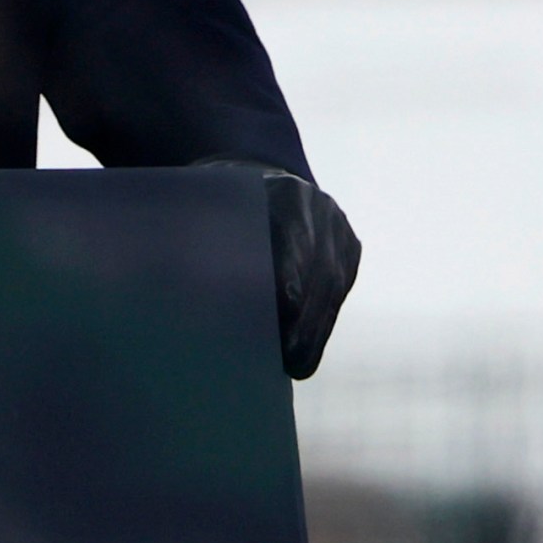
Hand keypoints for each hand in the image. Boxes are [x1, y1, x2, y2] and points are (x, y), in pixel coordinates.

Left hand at [204, 160, 361, 378]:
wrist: (258, 178)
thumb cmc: (221, 205)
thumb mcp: (208, 210)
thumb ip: (205, 240)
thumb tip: (194, 287)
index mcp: (281, 188)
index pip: (292, 231)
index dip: (291, 270)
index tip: (284, 309)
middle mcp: (318, 206)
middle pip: (321, 266)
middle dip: (307, 318)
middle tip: (289, 358)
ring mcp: (338, 227)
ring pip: (335, 282)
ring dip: (317, 328)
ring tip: (298, 365)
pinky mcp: (349, 247)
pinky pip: (340, 287)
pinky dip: (323, 320)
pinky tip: (307, 349)